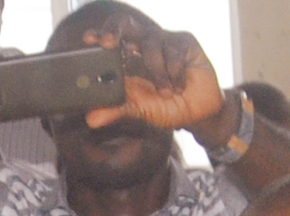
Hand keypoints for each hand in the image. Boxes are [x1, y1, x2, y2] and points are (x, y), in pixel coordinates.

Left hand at [81, 19, 223, 133]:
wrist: (200, 115)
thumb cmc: (168, 108)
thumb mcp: (139, 110)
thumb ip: (116, 110)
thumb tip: (90, 119)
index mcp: (128, 57)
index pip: (109, 38)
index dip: (98, 35)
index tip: (89, 40)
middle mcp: (143, 44)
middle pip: (124, 24)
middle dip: (113, 31)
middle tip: (108, 43)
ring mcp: (164, 41)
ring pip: (151, 44)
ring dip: (157, 72)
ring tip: (167, 93)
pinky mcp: (184, 42)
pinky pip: (174, 50)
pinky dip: (176, 72)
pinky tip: (181, 85)